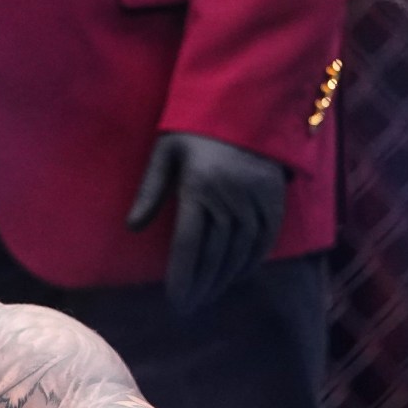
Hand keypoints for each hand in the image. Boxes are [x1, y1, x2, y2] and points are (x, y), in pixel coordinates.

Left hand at [125, 132, 288, 315]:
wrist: (246, 99)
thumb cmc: (195, 127)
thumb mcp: (165, 152)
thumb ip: (149, 190)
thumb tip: (132, 228)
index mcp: (199, 188)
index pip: (189, 246)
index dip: (183, 278)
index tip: (176, 301)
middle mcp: (230, 198)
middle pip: (215, 255)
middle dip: (201, 285)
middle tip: (190, 307)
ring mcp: (256, 199)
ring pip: (241, 251)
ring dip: (225, 278)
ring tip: (210, 295)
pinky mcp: (275, 196)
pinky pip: (266, 238)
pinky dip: (253, 260)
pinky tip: (239, 274)